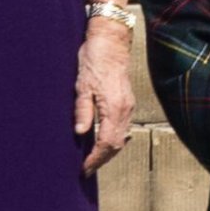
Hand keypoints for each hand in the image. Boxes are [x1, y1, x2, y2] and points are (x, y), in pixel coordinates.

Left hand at [74, 19, 133, 174]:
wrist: (111, 41)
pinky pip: (123, 128)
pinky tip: (103, 141)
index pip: (107, 143)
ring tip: (93, 159)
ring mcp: (128, 106)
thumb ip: (83, 110)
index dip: (95, 159)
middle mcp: (125, 110)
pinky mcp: (127, 102)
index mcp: (114, 108)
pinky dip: (113, 139)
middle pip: (117, 144)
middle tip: (86, 169)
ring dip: (108, 151)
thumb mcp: (82, 85)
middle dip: (102, 159)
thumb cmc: (95, 59)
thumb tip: (80, 133)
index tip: (84, 169)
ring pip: (122, 138)